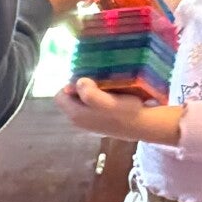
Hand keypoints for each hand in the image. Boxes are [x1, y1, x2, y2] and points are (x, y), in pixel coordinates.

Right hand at [35, 0, 112, 17]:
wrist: (23, 8)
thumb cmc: (52, 4)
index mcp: (69, 20)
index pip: (83, 20)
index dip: (88, 14)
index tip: (92, 7)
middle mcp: (56, 20)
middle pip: (69, 12)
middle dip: (73, 3)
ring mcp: (42, 14)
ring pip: (54, 4)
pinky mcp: (30, 7)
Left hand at [57, 80, 183, 143]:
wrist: (142, 125)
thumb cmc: (125, 112)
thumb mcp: (107, 103)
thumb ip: (90, 94)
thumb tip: (78, 82)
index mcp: (75, 115)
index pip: (60, 95)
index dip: (70, 83)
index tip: (86, 77)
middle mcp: (77, 119)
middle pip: (69, 97)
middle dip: (79, 85)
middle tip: (96, 78)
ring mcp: (87, 120)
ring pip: (80, 99)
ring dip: (89, 89)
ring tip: (103, 83)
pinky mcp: (96, 119)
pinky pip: (89, 103)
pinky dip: (96, 95)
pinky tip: (108, 91)